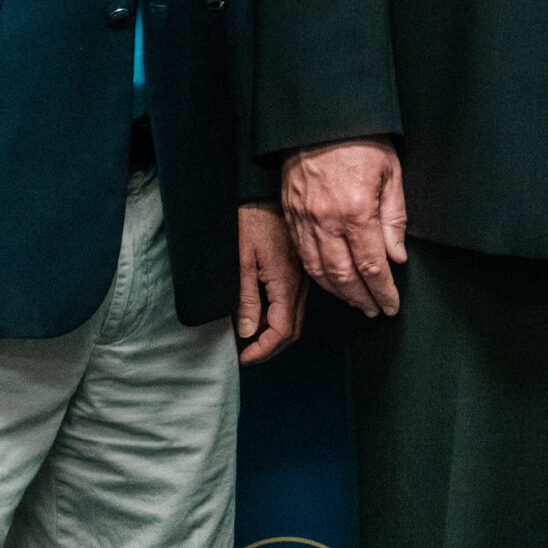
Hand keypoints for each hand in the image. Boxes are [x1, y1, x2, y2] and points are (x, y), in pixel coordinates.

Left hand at [234, 201, 305, 363]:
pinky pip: (298, 302)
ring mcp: (305, 275)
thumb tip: (249, 331)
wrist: (265, 191)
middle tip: (248, 352)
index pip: (281, 330)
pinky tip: (266, 315)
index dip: (262, 349)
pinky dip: (283, 317)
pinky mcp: (303, 268)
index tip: (244, 356)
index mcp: (287, 281)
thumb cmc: (251, 219)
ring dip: (277, 333)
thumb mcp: (241, 260)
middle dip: (271, 346)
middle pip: (293, 329)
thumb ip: (247, 299)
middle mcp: (302, 282)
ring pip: (297, 317)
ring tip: (254, 337)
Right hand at [281, 138, 407, 316]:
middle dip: (362, 298)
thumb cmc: (360, 140)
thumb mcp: (390, 173)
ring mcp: (304, 220)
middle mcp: (326, 221)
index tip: (391, 305)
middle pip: (343, 276)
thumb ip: (394, 219)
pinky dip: (318, 275)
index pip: (371, 265)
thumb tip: (397, 257)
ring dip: (339, 293)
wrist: (319, 118)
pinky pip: (303, 256)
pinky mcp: (290, 215)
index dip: (382, 291)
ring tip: (357, 301)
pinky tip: (331, 281)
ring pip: (319, 271)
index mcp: (356, 211)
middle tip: (376, 310)